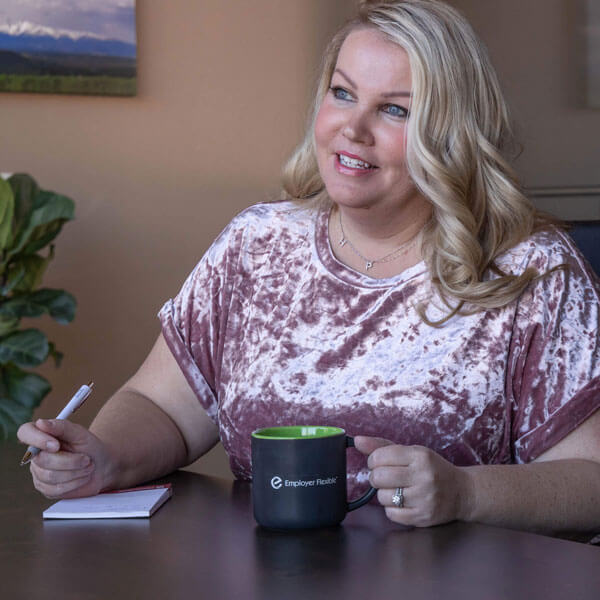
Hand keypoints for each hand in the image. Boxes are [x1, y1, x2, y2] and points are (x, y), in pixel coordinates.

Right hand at [17, 419, 114, 498]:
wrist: (102, 466)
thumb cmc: (90, 447)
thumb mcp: (80, 434)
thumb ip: (62, 427)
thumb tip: (41, 423)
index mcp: (42, 435)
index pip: (25, 432)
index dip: (37, 439)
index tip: (56, 445)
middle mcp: (36, 454)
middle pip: (41, 459)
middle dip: (70, 461)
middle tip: (87, 459)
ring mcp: (39, 472)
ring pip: (50, 476)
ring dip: (75, 471)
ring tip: (88, 466)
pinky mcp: (46, 489)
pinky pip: (55, 489)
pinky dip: (75, 483)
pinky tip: (82, 477)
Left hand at [354, 436, 469, 527]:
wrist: (463, 492)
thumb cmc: (432, 469)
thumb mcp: (412, 452)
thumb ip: (382, 446)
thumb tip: (357, 440)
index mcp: (420, 456)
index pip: (380, 456)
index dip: (373, 460)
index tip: (378, 462)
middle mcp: (423, 476)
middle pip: (379, 477)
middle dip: (376, 477)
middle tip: (385, 477)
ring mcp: (424, 498)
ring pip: (383, 497)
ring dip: (384, 494)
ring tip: (396, 490)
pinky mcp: (423, 516)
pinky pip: (391, 514)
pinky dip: (392, 508)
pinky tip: (403, 502)